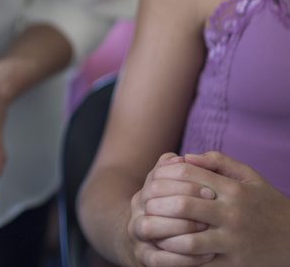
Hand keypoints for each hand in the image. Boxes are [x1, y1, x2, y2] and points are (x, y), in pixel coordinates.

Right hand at [127, 153, 214, 266]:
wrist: (148, 242)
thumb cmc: (171, 212)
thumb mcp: (171, 190)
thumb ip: (176, 173)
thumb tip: (182, 157)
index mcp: (146, 191)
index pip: (157, 180)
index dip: (184, 184)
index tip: (211, 190)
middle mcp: (138, 210)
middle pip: (151, 201)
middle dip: (182, 204)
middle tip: (211, 209)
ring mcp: (138, 235)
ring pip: (149, 227)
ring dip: (178, 227)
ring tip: (206, 229)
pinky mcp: (145, 258)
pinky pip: (159, 259)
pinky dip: (183, 257)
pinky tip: (207, 254)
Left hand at [144, 151, 289, 266]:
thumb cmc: (268, 206)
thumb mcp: (250, 178)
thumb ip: (218, 162)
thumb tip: (185, 156)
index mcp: (234, 190)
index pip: (188, 175)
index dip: (163, 175)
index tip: (151, 180)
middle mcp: (233, 214)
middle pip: (184, 204)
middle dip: (158, 204)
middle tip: (144, 206)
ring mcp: (233, 241)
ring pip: (189, 239)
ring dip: (165, 235)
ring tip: (151, 230)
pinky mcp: (235, 264)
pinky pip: (200, 264)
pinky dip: (180, 258)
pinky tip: (167, 251)